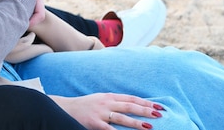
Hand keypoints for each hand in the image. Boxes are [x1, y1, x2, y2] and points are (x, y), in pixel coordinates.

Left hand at [7, 0, 44, 27]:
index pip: (40, 15)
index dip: (33, 22)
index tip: (22, 24)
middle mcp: (33, 2)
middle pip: (31, 18)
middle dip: (22, 22)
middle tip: (10, 24)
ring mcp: (27, 3)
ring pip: (24, 16)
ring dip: (16, 19)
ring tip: (5, 19)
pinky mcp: (19, 3)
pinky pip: (17, 12)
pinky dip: (12, 14)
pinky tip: (2, 13)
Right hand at [49, 93, 163, 129]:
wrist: (64, 108)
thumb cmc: (84, 106)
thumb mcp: (100, 100)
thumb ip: (114, 102)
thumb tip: (132, 106)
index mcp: (108, 96)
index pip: (131, 99)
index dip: (145, 102)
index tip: (159, 106)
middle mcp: (106, 103)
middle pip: (129, 106)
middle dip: (145, 110)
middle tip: (159, 114)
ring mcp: (100, 113)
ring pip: (122, 118)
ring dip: (136, 122)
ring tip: (149, 126)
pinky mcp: (94, 123)